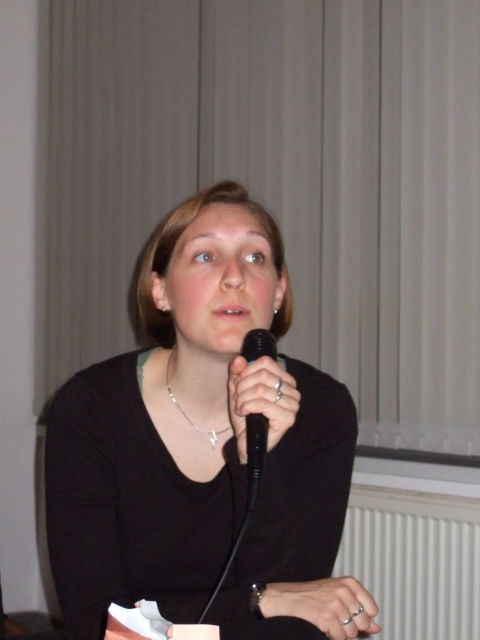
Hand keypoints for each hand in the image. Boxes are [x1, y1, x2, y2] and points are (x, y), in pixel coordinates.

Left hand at [227, 355, 299, 461]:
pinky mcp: (288, 418)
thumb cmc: (246, 416)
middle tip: (237, 398)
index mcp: (284, 380)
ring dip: (243, 398)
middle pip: (262, 375)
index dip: (247, 370)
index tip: (238, 383)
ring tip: (240, 407)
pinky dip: (247, 407)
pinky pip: (263, 403)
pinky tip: (243, 413)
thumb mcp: (239, 390)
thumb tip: (239, 359)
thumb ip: (237, 373)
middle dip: (243, 386)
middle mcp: (293, 391)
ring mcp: (293, 405)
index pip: (266, 362)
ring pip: (261, 389)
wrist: (247, 441)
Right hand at [261, 577, 380, 639]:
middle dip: (351, 626)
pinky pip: (340, 638)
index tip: (349, 614)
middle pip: (363, 623)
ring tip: (328, 621)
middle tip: (335, 618)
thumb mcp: (338, 596)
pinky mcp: (327, 617)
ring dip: (340, 633)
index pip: (372, 608)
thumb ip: (360, 610)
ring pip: (352, 633)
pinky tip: (323, 626)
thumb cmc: (313, 596)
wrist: (288, 597)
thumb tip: (377, 628)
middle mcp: (344, 591)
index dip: (361, 617)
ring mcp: (336, 604)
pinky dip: (332, 637)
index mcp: (349, 583)